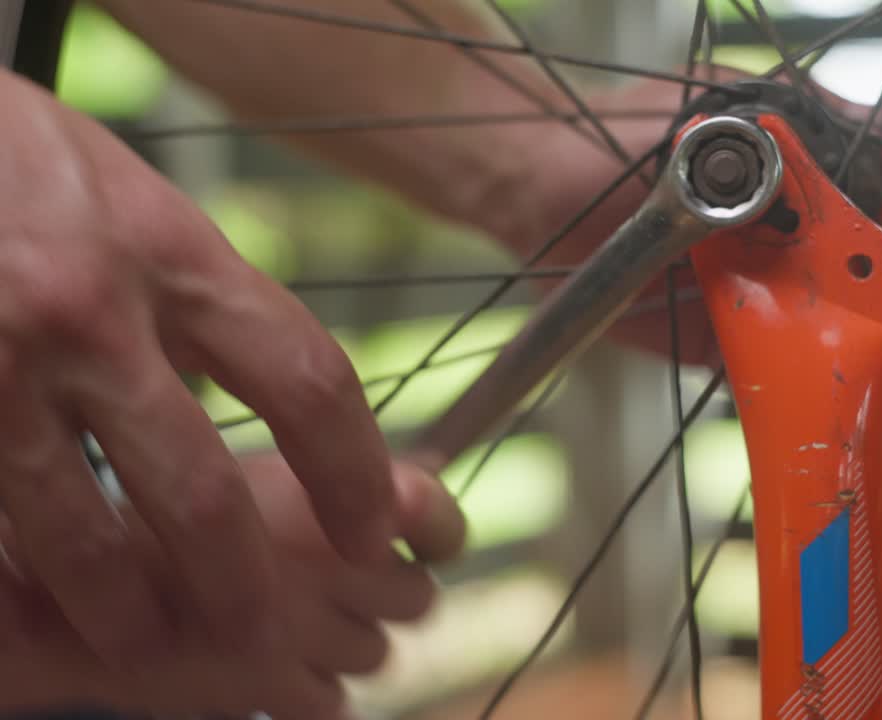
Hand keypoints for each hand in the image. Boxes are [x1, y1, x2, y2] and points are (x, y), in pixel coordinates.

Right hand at [0, 69, 412, 707]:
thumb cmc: (23, 159)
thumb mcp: (139, 204)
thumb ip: (204, 297)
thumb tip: (271, 387)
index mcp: (175, 253)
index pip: (306, 381)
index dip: (354, 472)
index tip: (373, 528)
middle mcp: (94, 311)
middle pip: (202, 489)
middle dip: (240, 583)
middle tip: (261, 633)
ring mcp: (2, 358)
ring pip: (82, 530)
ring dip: (122, 606)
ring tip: (145, 643)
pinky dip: (20, 564)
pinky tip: (36, 592)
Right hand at [0, 454, 464, 717]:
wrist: (75, 576)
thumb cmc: (159, 513)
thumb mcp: (259, 474)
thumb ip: (336, 483)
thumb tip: (414, 494)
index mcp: (334, 493)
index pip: (439, 518)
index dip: (443, 531)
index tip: (436, 539)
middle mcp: (336, 562)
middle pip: (417, 595)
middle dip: (392, 593)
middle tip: (352, 585)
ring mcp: (311, 632)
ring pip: (377, 653)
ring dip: (351, 644)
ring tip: (299, 623)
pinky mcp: (273, 689)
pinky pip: (330, 707)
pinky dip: (313, 694)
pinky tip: (278, 666)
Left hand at [509, 70, 881, 501]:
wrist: (543, 196)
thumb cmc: (608, 145)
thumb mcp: (689, 144)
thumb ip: (759, 170)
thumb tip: (841, 172)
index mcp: (837, 157)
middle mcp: (840, 223)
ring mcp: (813, 285)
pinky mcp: (780, 341)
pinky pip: (839, 384)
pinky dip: (871, 429)